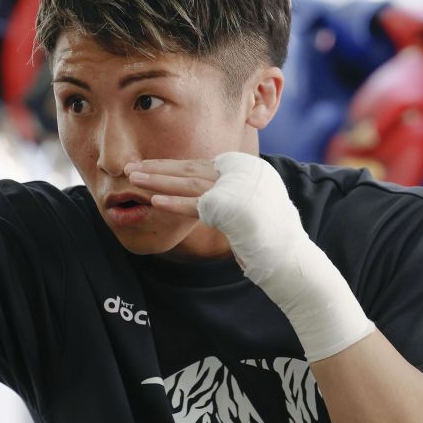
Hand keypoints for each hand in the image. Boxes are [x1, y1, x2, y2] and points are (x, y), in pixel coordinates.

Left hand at [132, 152, 373, 360]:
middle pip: (190, 169)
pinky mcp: (233, 209)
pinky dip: (174, 203)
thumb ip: (228, 193)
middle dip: (158, 169)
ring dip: (158, 181)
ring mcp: (239, 190)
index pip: (200, 164)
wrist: (292, 258)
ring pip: (189, 183)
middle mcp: (243, 173)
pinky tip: (154, 201)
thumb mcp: (249, 206)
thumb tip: (205, 190)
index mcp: (246, 168)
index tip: (148, 165)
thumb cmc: (271, 237)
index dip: (171, 165)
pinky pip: (197, 205)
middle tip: (130, 167)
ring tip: (133, 178)